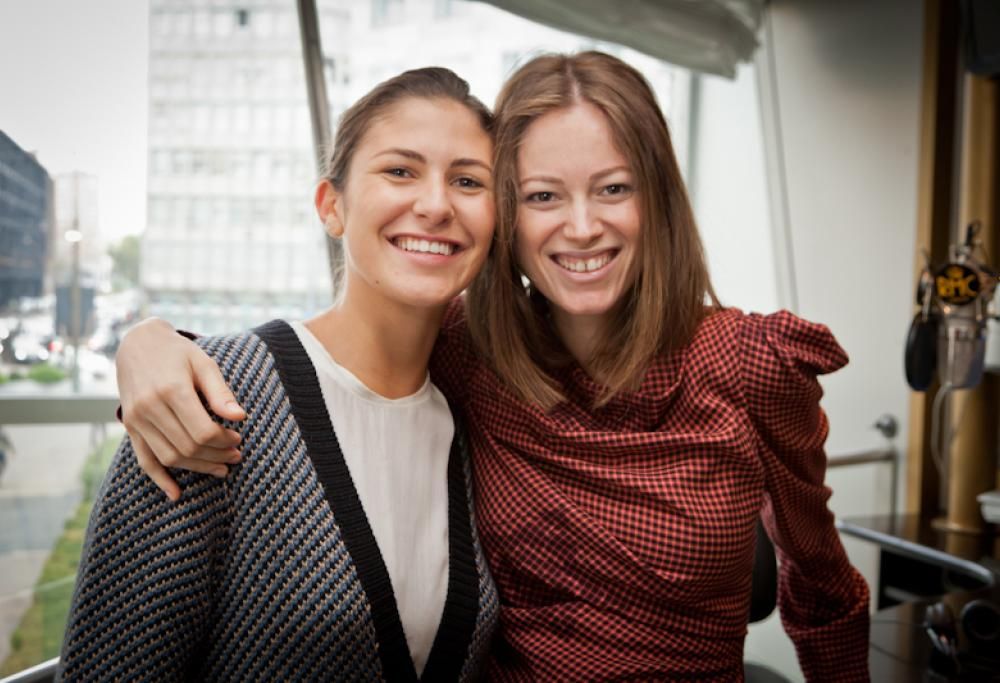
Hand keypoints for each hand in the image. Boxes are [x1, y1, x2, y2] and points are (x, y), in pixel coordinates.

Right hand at [117, 318, 246, 500]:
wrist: (137, 344)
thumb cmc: (177, 353)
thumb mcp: (203, 364)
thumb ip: (220, 392)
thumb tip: (240, 417)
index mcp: (171, 390)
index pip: (202, 430)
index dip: (224, 441)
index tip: (238, 439)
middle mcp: (150, 408)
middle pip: (188, 446)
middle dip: (216, 456)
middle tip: (236, 456)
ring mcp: (136, 420)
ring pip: (170, 457)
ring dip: (198, 468)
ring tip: (221, 469)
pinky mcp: (130, 428)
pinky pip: (144, 459)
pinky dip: (160, 479)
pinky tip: (176, 494)